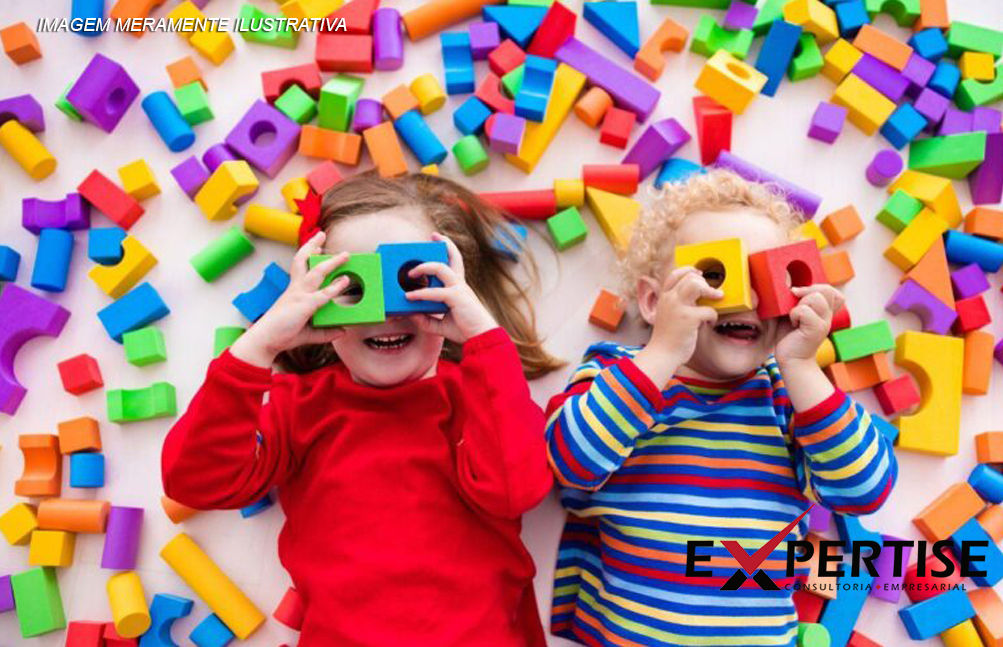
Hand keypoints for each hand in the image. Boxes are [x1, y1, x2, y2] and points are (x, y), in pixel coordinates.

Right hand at [230, 231, 352, 367]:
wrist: (265, 341)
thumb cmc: (282, 334)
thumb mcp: (309, 333)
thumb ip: (325, 332)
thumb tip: (342, 331)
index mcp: (294, 291)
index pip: (300, 267)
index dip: (308, 255)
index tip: (317, 247)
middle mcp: (295, 289)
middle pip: (303, 260)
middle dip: (312, 245)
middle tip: (321, 234)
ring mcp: (299, 295)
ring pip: (316, 273)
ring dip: (332, 262)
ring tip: (346, 255)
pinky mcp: (304, 305)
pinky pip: (322, 294)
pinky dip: (335, 288)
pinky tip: (345, 281)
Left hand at [403, 233, 497, 343]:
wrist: (482, 338)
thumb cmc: (465, 330)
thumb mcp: (440, 325)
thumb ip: (426, 320)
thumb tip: (411, 315)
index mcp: (459, 287)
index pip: (455, 263)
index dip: (449, 250)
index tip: (438, 240)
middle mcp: (460, 284)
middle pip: (454, 257)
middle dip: (444, 243)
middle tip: (433, 236)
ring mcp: (459, 289)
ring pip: (441, 268)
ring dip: (424, 267)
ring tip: (410, 273)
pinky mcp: (456, 297)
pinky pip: (436, 292)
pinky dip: (422, 294)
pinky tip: (410, 297)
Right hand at [633, 267, 721, 386]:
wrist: (662, 354)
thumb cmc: (667, 337)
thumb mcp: (667, 315)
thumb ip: (678, 304)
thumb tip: (698, 296)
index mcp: (664, 297)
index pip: (675, 275)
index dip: (689, 271)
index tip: (699, 274)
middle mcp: (670, 299)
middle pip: (690, 277)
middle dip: (704, 282)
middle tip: (713, 291)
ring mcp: (678, 307)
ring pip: (697, 284)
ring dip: (711, 290)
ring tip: (717, 297)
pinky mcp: (689, 318)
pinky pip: (708, 309)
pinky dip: (713, 316)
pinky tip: (710, 322)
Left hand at [775, 284, 844, 366]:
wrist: (791, 359)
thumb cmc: (789, 336)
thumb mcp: (793, 313)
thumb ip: (796, 300)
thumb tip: (791, 286)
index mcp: (824, 310)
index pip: (830, 289)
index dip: (815, 287)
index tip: (800, 297)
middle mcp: (827, 315)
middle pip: (825, 289)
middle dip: (806, 292)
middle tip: (795, 306)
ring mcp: (824, 322)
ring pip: (815, 298)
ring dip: (799, 305)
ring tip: (795, 318)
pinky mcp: (816, 329)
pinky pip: (804, 310)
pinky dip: (794, 315)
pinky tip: (794, 325)